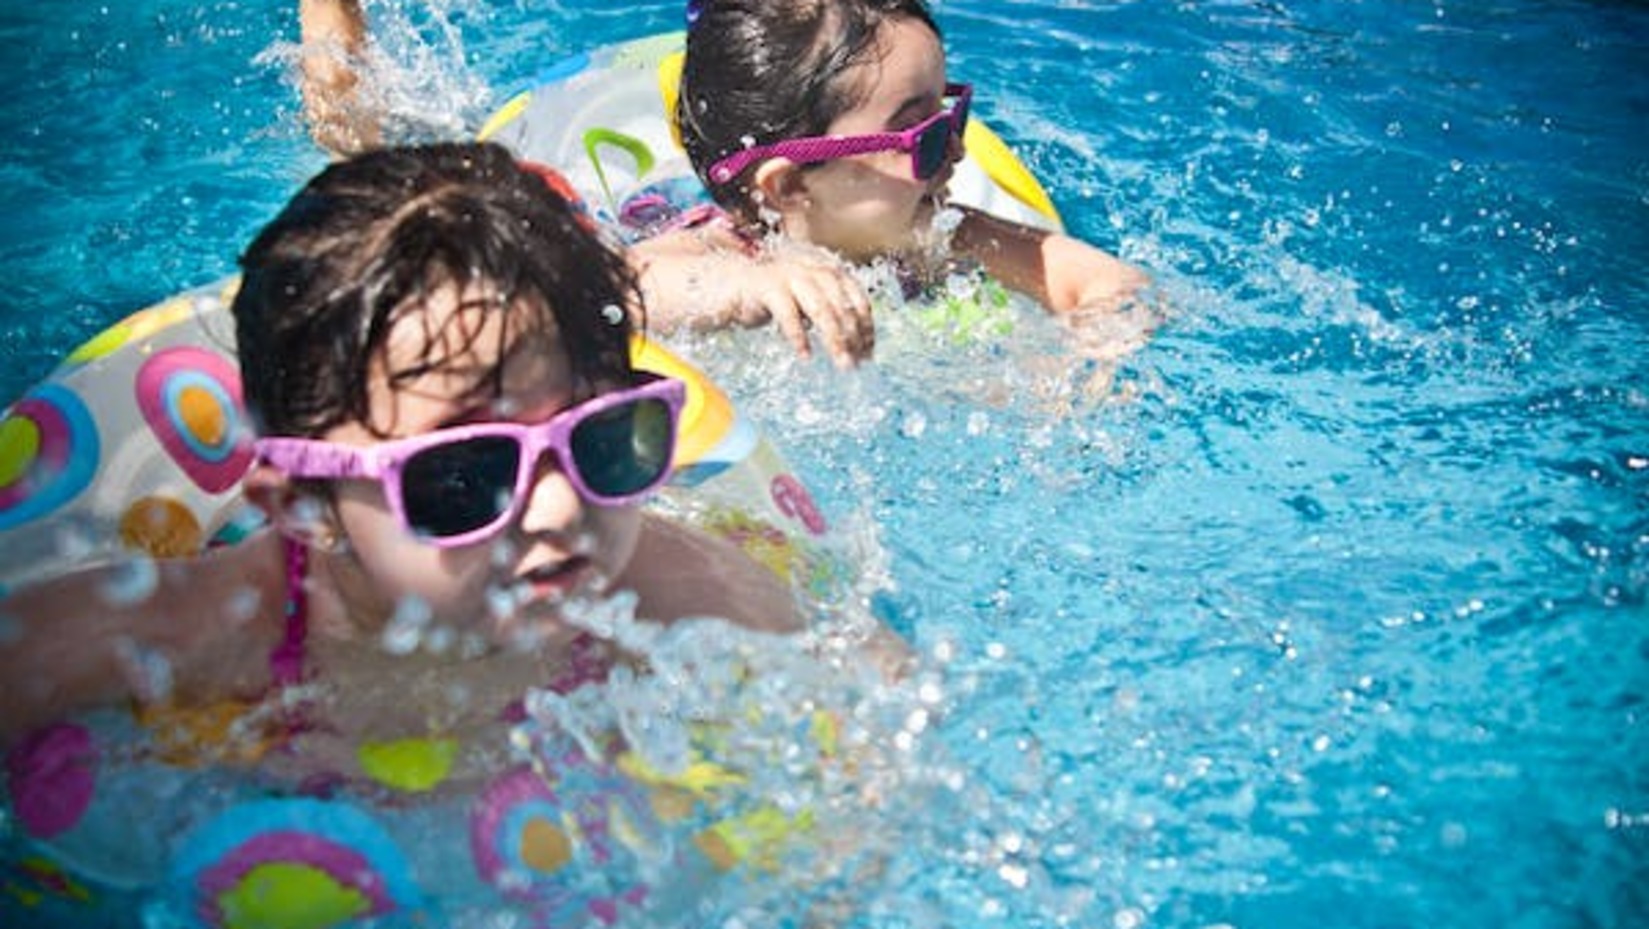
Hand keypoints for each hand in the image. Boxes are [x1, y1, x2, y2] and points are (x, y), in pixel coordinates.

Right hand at [719, 251, 875, 367]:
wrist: (732, 284)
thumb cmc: (775, 296)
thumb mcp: (808, 300)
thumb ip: (831, 310)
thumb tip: (859, 343)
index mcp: (827, 268)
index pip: (857, 297)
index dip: (866, 326)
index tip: (868, 353)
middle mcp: (813, 268)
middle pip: (842, 306)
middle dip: (854, 337)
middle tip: (858, 364)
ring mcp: (790, 275)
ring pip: (822, 310)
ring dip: (835, 340)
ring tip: (842, 363)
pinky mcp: (768, 287)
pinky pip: (788, 315)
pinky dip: (799, 337)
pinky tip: (806, 356)